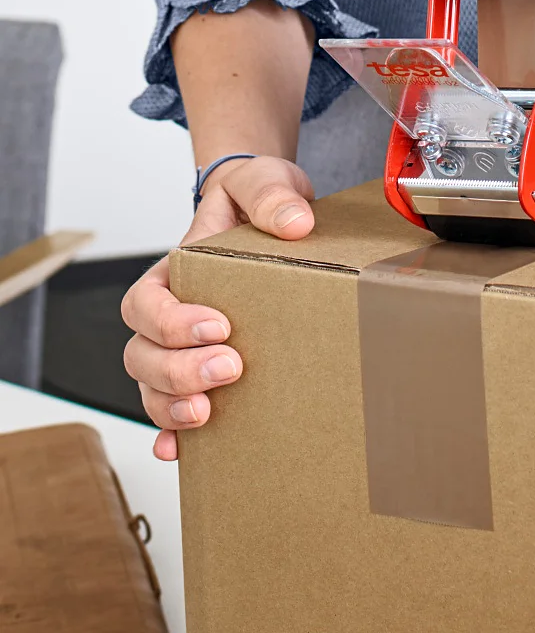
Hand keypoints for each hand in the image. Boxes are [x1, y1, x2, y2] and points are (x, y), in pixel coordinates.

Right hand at [121, 156, 314, 460]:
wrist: (272, 211)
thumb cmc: (257, 197)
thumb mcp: (263, 182)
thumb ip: (271, 194)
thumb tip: (293, 222)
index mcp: (174, 273)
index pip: (146, 303)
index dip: (172, 322)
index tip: (218, 324)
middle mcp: (171, 314)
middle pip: (143, 354)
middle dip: (178, 369)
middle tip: (230, 368)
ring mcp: (186, 347)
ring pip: (152, 386)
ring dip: (172, 405)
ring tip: (208, 413)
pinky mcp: (211, 368)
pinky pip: (177, 407)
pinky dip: (172, 434)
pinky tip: (181, 451)